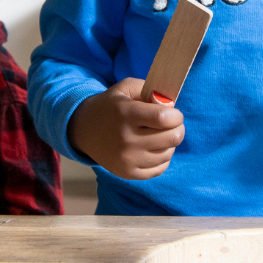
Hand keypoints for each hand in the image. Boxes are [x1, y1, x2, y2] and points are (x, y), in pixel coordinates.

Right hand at [67, 77, 184, 180]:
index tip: (173, 114)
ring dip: (169, 143)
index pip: (164, 118)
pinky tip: (153, 148)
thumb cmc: (111, 106)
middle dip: (177, 129)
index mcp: (126, 114)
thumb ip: (151, 90)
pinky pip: (160, 168)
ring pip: (168, 153)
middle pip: (172, 138)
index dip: (176, 116)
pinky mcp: (128, 173)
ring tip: (159, 135)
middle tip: (170, 125)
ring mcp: (127, 159)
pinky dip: (162, 158)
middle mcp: (127, 139)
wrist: (85, 130)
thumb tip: (173, 105)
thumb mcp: (126, 88)